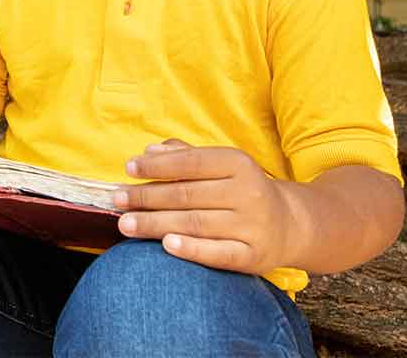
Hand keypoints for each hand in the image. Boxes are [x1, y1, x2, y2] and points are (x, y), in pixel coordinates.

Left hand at [111, 139, 299, 274]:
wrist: (290, 224)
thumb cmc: (241, 189)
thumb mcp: (221, 165)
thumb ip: (185, 156)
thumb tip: (149, 151)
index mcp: (238, 164)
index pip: (190, 163)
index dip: (157, 166)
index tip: (128, 169)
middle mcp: (248, 193)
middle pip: (187, 195)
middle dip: (147, 197)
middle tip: (116, 200)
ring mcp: (253, 226)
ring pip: (195, 224)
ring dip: (155, 224)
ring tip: (126, 224)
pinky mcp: (254, 256)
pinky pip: (218, 253)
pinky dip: (192, 249)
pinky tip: (166, 245)